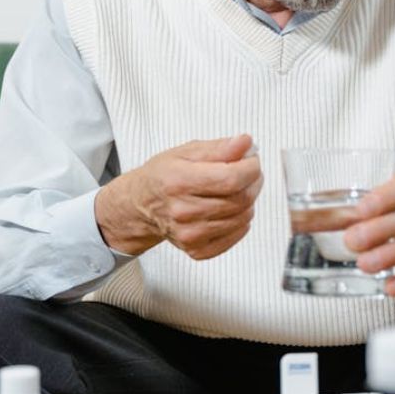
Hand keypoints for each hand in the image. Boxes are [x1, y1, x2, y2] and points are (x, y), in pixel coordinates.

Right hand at [94, 134, 261, 259]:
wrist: (141, 205)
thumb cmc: (163, 176)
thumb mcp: (187, 151)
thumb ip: (219, 148)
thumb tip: (245, 144)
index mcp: (178, 181)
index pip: (231, 178)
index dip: (250, 168)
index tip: (251, 160)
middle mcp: (182, 211)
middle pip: (240, 199)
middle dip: (253, 181)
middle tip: (247, 171)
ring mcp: (189, 234)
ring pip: (243, 217)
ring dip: (248, 200)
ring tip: (236, 188)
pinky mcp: (197, 249)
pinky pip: (237, 234)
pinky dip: (241, 219)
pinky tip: (229, 208)